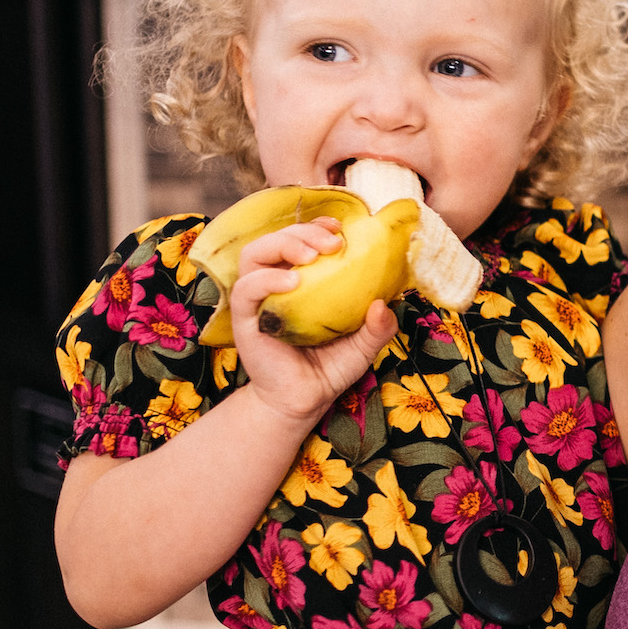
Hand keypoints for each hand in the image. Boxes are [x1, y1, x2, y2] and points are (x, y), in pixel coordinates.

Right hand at [228, 221, 395, 428]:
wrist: (303, 402)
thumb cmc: (330, 368)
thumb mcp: (363, 345)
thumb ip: (378, 326)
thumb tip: (383, 304)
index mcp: (299, 280)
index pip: (299, 240)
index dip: (316, 226)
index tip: (341, 227)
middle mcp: (274, 284)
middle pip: (276, 239)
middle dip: (304, 231)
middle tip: (333, 242)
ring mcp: (257, 300)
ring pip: (254, 254)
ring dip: (282, 245)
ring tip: (311, 255)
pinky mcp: (244, 319)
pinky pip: (246, 289)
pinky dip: (266, 279)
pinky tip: (292, 283)